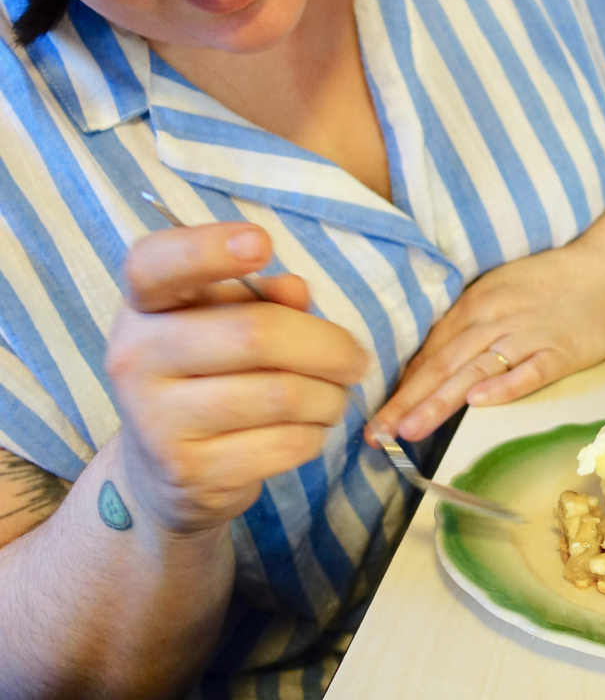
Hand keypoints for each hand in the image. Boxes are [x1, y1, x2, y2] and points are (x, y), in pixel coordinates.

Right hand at [105, 223, 367, 534]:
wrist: (163, 473)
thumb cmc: (208, 372)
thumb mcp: (223, 322)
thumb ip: (260, 298)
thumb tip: (294, 290)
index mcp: (143, 306)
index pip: (156, 264)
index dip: (208, 248)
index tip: (262, 243)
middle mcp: (135, 360)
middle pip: (255, 334)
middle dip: (328, 345)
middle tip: (356, 358)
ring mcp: (157, 423)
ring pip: (282, 394)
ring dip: (329, 396)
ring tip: (333, 396)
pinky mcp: (190, 474)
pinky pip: (284, 443)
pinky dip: (314, 433)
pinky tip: (307, 428)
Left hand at [368, 246, 604, 442]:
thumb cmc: (551, 284)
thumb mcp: (500, 292)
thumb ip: (467, 326)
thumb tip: (429, 366)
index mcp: (478, 302)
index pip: (431, 350)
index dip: (401, 386)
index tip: (374, 419)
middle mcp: (497, 316)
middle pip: (444, 362)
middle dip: (408, 400)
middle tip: (378, 433)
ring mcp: (529, 333)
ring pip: (476, 369)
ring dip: (440, 400)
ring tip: (411, 428)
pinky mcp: (562, 350)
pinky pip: (529, 370)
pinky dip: (503, 386)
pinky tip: (478, 403)